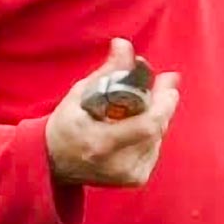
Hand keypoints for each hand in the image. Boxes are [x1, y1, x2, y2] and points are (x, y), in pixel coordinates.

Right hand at [45, 38, 179, 186]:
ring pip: (158, 137)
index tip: (169, 80)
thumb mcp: (80, 95)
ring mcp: (128, 175)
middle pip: (156, 129)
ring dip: (155, 117)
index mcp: (101, 144)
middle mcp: (117, 165)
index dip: (164, 103)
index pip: (147, 126)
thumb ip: (107, 72)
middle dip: (163, 103)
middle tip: (164, 82)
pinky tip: (135, 127)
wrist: (54, 163)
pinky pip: (154, 147)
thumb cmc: (66, 125)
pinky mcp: (135, 179)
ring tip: (141, 104)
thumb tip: (124, 44)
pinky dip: (150, 133)